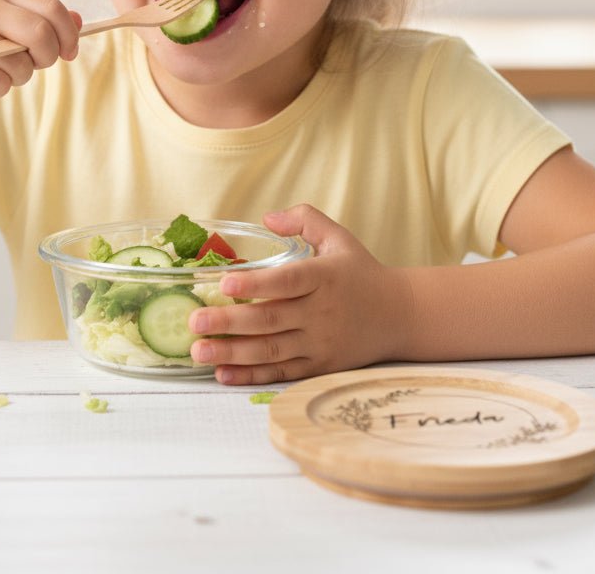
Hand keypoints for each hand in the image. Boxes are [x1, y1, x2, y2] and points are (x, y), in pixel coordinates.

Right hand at [0, 0, 82, 119]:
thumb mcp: (6, 32)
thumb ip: (42, 23)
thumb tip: (80, 20)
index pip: (51, 6)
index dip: (68, 33)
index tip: (70, 52)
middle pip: (43, 33)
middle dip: (48, 57)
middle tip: (36, 66)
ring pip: (24, 62)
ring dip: (18, 76)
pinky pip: (2, 84)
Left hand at [188, 204, 411, 384]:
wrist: (400, 315)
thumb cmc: (361, 272)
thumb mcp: (339, 237)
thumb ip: (304, 219)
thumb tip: (266, 218)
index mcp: (325, 277)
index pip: (287, 281)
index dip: (255, 285)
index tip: (224, 283)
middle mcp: (322, 312)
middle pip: (270, 320)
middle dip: (228, 323)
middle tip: (194, 321)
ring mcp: (320, 343)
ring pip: (271, 351)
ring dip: (231, 353)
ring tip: (197, 351)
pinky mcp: (319, 367)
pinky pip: (281, 373)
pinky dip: (250, 376)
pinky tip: (222, 373)